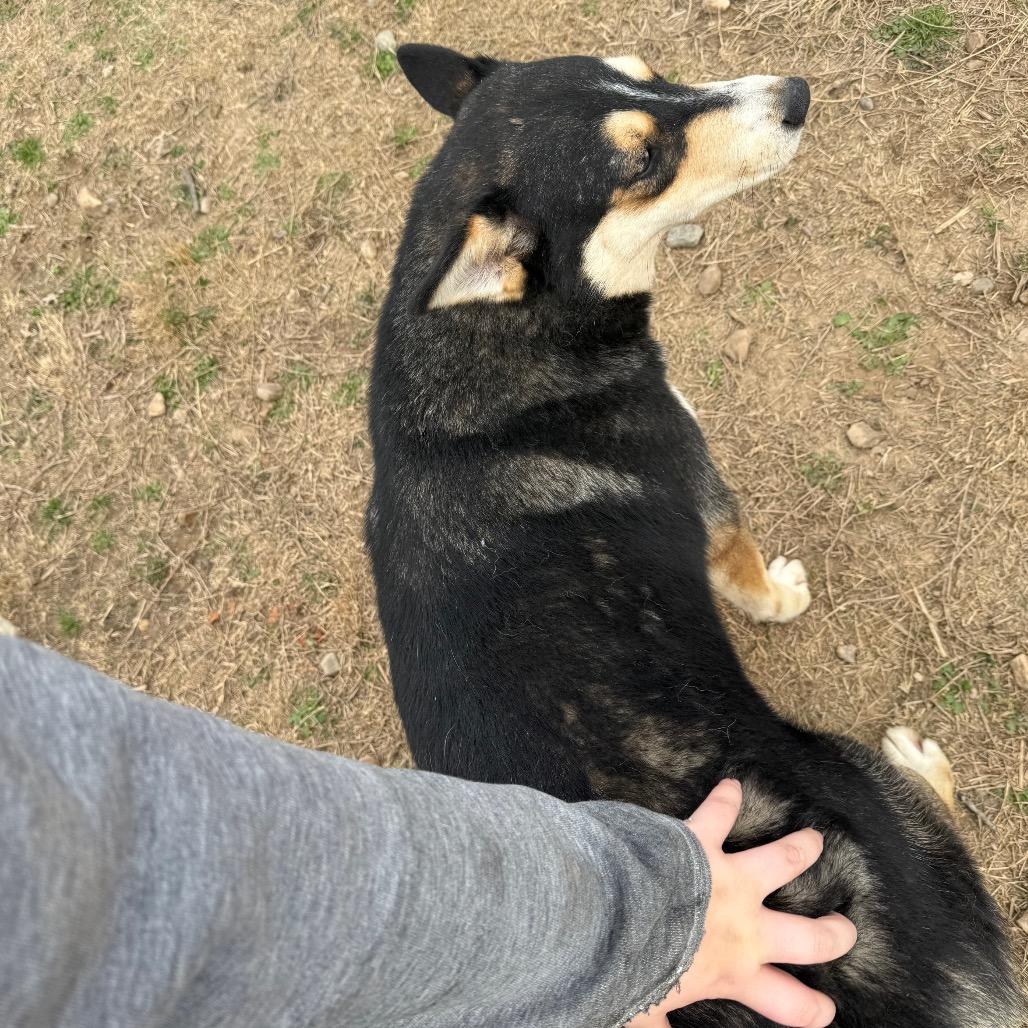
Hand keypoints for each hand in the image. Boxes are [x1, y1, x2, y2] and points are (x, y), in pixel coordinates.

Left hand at [628, 779, 855, 1027]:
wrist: (607, 916)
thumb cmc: (625, 969)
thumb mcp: (643, 1015)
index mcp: (731, 973)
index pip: (786, 1002)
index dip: (810, 1008)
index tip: (824, 1009)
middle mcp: (742, 926)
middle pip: (806, 936)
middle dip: (832, 934)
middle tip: (846, 929)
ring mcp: (727, 880)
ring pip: (780, 862)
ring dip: (800, 850)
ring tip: (815, 840)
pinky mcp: (700, 842)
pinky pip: (717, 814)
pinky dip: (726, 798)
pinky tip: (732, 783)